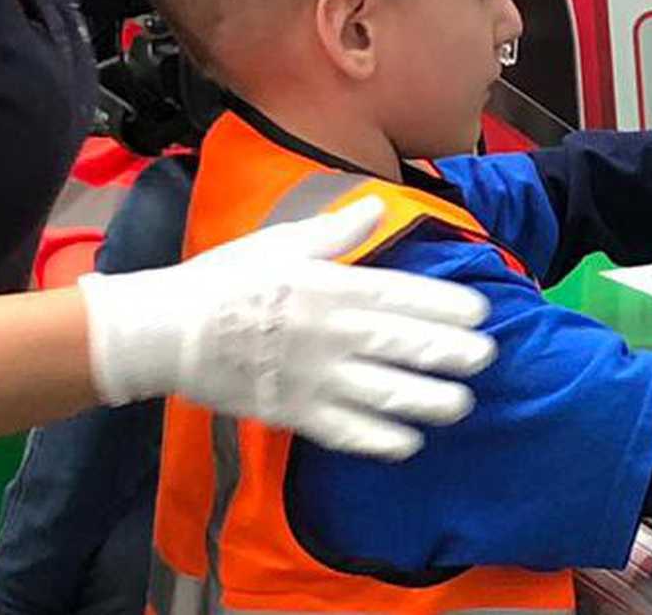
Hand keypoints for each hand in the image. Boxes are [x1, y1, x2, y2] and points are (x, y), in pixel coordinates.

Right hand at [77, 197, 496, 460]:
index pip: (403, 296)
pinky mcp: (294, 413)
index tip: (480, 314)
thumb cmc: (224, 280)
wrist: (165, 332)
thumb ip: (335, 231)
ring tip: (460, 404)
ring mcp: (315, 377)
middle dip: (451, 354)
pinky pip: (346, 431)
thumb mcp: (281, 242)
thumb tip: (376, 207)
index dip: (445, 307)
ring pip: (385, 393)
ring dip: (428, 401)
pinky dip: (379, 440)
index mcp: (331, 287)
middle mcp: (332, 333)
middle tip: (486, 358)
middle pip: (404, 346)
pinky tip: (407, 443)